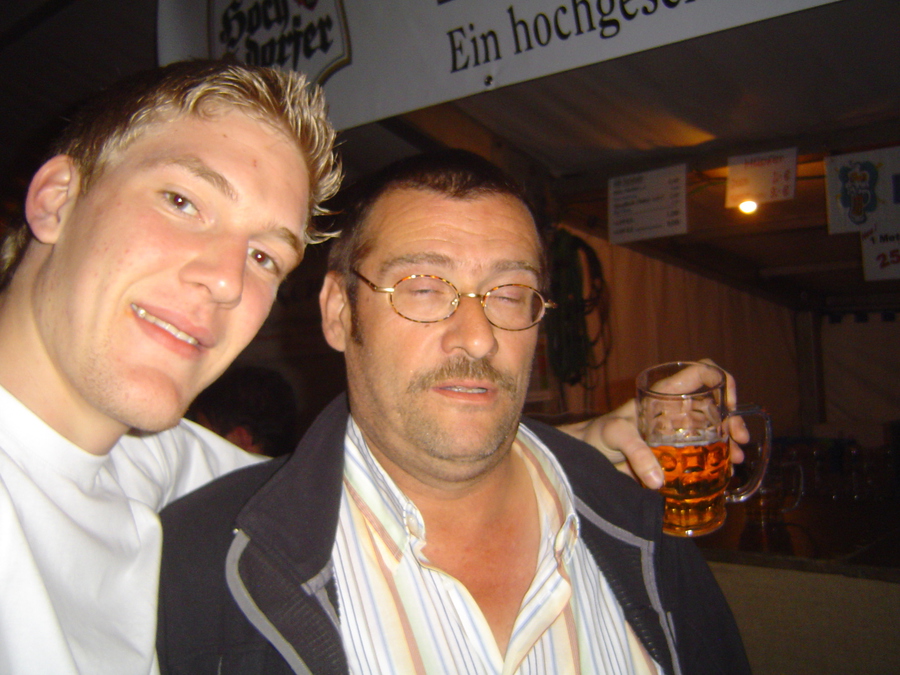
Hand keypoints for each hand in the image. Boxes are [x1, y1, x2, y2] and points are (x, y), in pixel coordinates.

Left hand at [556, 359, 747, 488]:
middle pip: (713, 404)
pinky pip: (702, 450)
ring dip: (729, 440)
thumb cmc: (596, 435)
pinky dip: (717, 457)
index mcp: (662, 395)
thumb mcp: (614, 435)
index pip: (698, 372)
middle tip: (740, 439)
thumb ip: (635, 452)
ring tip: (737, 458)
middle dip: (732, 418)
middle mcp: (673, 410)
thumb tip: (658, 480)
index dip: (719, 378)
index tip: (728, 402)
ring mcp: (675, 431)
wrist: (585, 456)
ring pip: (712, 428)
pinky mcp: (674, 452)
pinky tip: (725, 469)